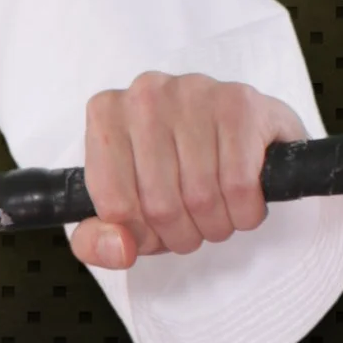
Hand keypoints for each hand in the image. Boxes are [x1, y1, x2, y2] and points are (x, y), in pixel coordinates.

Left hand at [67, 71, 306, 271]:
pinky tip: (243, 200)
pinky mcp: (239, 103)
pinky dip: (245, 210)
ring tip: (217, 212)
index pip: (116, 206)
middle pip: (160, 206)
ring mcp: (193, 93)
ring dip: (216, 225)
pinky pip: (239, 184)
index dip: (141, 234)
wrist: (241, 134)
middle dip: (182, 234)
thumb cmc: (173, 169)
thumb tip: (121, 249)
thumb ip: (97, 241)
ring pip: (201, 198)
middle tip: (193, 225)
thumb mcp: (122, 207)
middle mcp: (144, 96)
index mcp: (105, 115)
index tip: (155, 229)